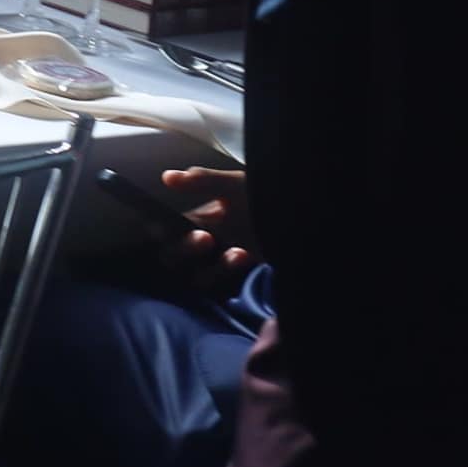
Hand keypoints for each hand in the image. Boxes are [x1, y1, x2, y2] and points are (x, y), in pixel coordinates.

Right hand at [158, 164, 257, 290]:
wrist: (307, 221)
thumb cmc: (269, 196)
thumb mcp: (237, 184)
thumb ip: (203, 181)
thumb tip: (166, 177)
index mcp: (202, 220)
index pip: (168, 230)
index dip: (160, 232)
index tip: (162, 229)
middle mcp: (209, 243)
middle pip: (177, 257)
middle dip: (185, 250)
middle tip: (205, 238)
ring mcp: (225, 263)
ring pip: (199, 276)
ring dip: (214, 269)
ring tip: (238, 253)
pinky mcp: (243, 280)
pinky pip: (225, 289)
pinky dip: (231, 280)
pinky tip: (247, 263)